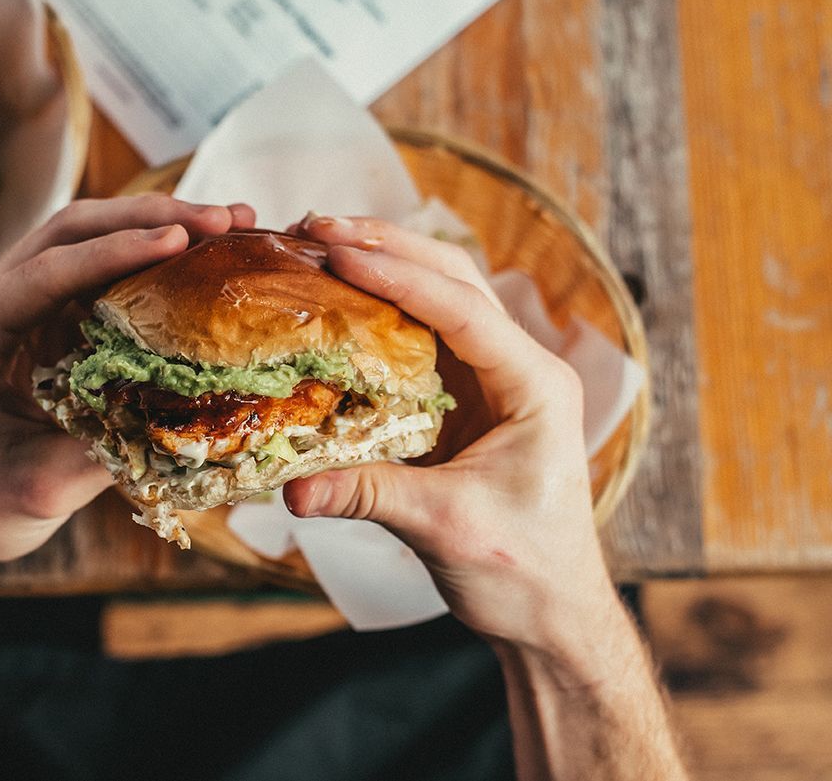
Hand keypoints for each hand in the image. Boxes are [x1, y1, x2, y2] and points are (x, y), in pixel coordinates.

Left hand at [0, 196, 253, 672]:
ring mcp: (12, 309)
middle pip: (67, 231)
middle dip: (147, 217)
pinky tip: (194, 259)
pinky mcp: (38, 323)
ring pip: (81, 240)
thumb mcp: (45, 486)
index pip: (45, 272)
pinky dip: (143, 260)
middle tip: (222, 217)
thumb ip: (112, 442)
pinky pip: (92, 274)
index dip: (115, 251)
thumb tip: (192, 407)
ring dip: (150, 226)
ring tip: (223, 223)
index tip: (180, 240)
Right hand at [284, 215, 614, 655]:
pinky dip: (379, 308)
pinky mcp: (466, 398)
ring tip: (318, 244)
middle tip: (315, 229)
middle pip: (454, 280)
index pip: (463, 310)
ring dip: (384, 264)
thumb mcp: (445, 528)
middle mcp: (519, 367)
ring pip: (439, 296)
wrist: (551, 610)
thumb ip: (368, 496)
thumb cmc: (522, 570)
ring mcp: (493, 379)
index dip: (398, 276)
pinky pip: (421, 335)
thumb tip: (288, 490)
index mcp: (534, 385)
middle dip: (387, 247)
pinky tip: (336, 298)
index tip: (336, 252)